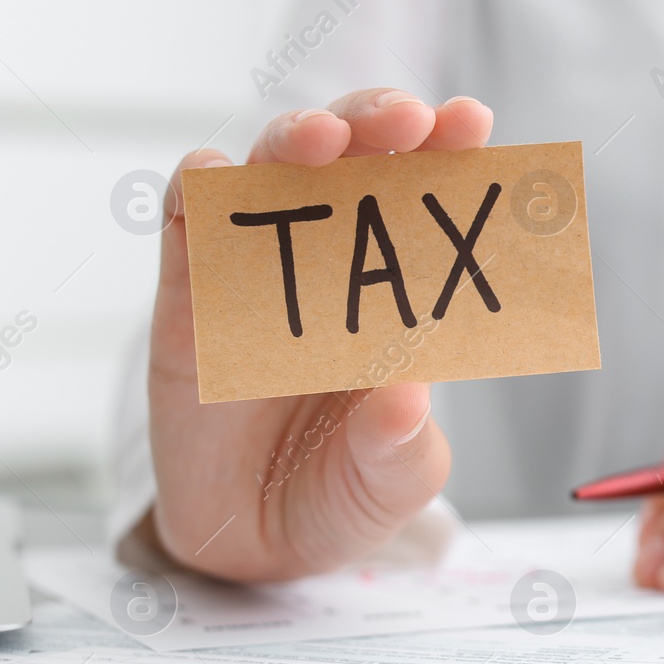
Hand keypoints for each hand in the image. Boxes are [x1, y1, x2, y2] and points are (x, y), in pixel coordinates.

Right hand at [143, 89, 493, 580]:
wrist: (253, 544)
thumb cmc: (344, 492)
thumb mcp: (391, 484)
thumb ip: (401, 449)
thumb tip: (405, 399)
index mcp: (400, 291)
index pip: (427, 200)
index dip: (449, 153)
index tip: (474, 123)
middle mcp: (332, 263)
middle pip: (353, 159)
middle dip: (379, 121)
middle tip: (408, 119)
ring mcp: (258, 270)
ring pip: (270, 170)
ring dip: (296, 139)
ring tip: (322, 140)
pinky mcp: (188, 296)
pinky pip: (188, 222)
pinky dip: (198, 188)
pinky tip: (216, 178)